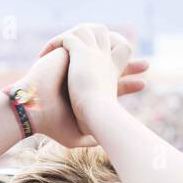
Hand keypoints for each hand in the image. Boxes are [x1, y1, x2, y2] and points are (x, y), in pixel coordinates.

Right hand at [18, 27, 146, 146]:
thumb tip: (106, 142)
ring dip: (114, 45)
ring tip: (131, 45)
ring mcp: (72, 65)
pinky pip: (80, 40)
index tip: (143, 84)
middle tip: (147, 65)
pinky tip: (112, 40)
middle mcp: (81, 79)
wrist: (35, 110)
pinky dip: (93, 39)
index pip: (110, 87)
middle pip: (109, 67)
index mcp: (85, 95)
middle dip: (129, 65)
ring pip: (98, 50)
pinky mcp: (63, 53)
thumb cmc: (52, 124)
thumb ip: (91, 139)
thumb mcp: (76, 137)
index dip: (127, 84)